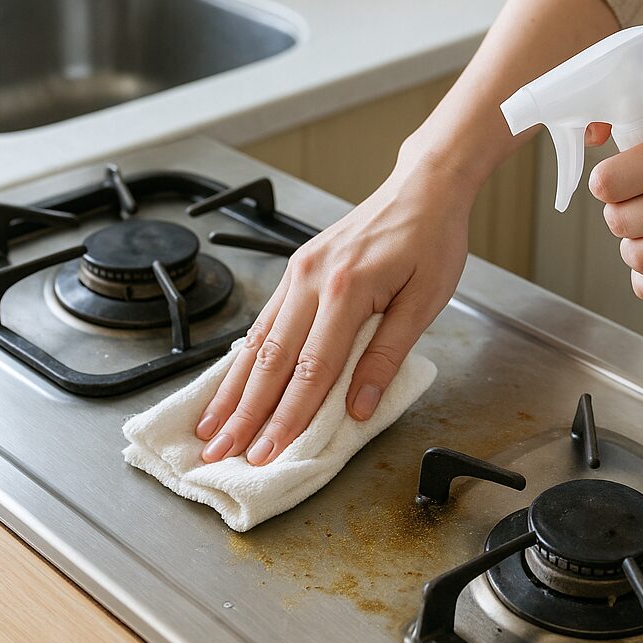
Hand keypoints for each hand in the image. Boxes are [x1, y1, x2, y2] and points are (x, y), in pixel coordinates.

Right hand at [193, 159, 471, 464]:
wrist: (422, 189)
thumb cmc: (431, 240)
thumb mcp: (425, 301)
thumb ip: (387, 356)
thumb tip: (358, 407)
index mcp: (347, 289)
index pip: (312, 370)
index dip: (286, 417)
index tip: (268, 452)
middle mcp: (312, 279)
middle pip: (271, 360)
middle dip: (244, 413)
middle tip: (220, 453)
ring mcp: (298, 271)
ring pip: (257, 340)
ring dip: (232, 388)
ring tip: (211, 426)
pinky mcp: (296, 268)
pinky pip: (264, 319)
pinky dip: (244, 355)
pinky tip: (231, 380)